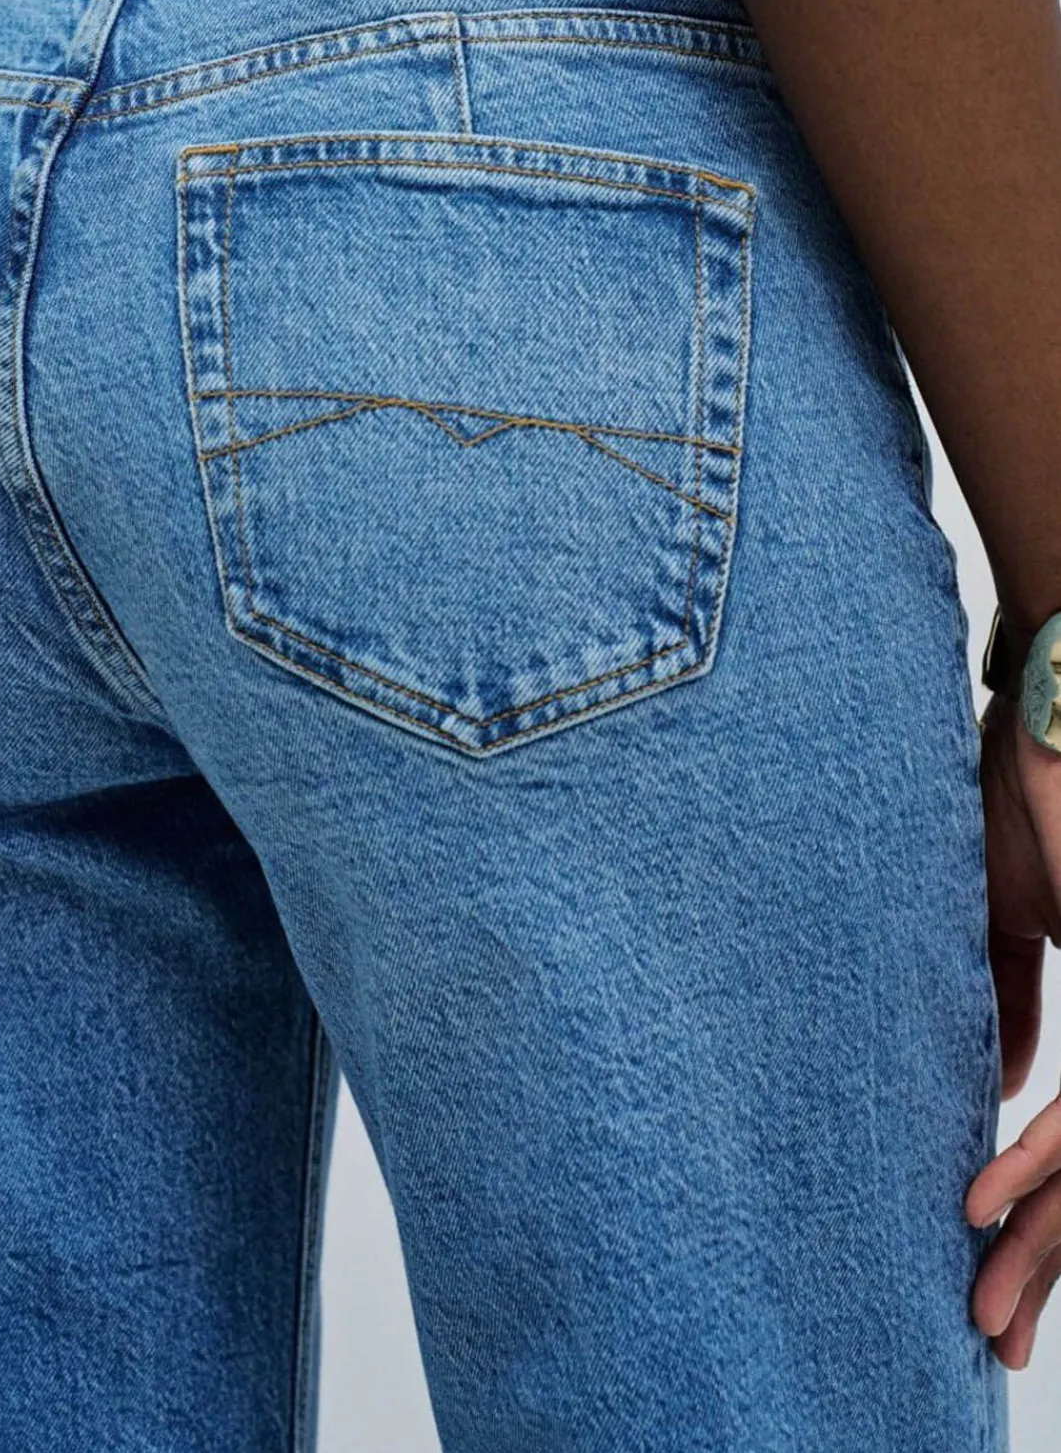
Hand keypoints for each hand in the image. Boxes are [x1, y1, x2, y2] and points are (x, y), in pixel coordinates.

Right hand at [965, 692, 1060, 1367]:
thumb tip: (1002, 1089)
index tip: (987, 1270)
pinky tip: (993, 1199)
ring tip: (988, 1301)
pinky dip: (1042, 1155)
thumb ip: (1005, 1001)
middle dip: (1041, 1261)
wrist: (1052, 710)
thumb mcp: (1009, 914)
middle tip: (989, 1330)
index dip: (1040, 1216)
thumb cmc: (1028, 792)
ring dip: (1040, 1238)